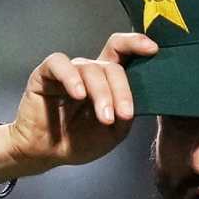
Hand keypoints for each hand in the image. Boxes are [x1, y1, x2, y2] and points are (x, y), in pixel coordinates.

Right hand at [6, 33, 157, 171]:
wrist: (46, 153)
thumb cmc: (79, 141)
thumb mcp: (113, 133)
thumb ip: (126, 116)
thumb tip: (136, 102)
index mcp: (107, 81)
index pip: (123, 52)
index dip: (137, 44)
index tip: (154, 49)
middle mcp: (89, 71)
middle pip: (111, 65)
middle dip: (121, 90)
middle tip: (124, 115)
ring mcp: (68, 71)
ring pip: (90, 68)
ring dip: (101, 93)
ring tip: (105, 117)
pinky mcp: (45, 74)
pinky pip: (59, 64)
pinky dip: (71, 77)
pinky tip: (79, 94)